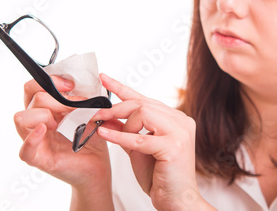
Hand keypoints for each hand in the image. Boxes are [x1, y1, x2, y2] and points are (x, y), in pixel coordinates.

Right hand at [14, 76, 119, 194]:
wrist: (98, 164)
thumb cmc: (91, 139)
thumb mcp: (88, 113)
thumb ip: (81, 99)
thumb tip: (81, 84)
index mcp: (46, 109)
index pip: (34, 87)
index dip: (50, 81)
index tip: (70, 86)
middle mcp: (37, 122)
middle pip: (32, 98)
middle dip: (56, 99)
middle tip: (75, 108)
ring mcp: (36, 141)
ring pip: (21, 118)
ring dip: (43, 114)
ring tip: (59, 123)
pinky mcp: (39, 159)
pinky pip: (25, 150)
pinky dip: (32, 138)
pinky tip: (44, 130)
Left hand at [95, 74, 212, 210]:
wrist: (177, 201)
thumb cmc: (160, 176)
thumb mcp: (138, 148)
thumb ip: (126, 130)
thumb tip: (106, 115)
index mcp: (175, 118)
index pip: (145, 98)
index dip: (122, 88)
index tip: (104, 79)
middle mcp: (181, 121)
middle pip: (142, 103)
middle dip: (116, 107)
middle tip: (96, 114)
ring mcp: (180, 132)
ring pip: (142, 112)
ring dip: (121, 124)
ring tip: (109, 133)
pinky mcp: (173, 146)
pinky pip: (140, 137)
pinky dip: (119, 136)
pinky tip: (104, 134)